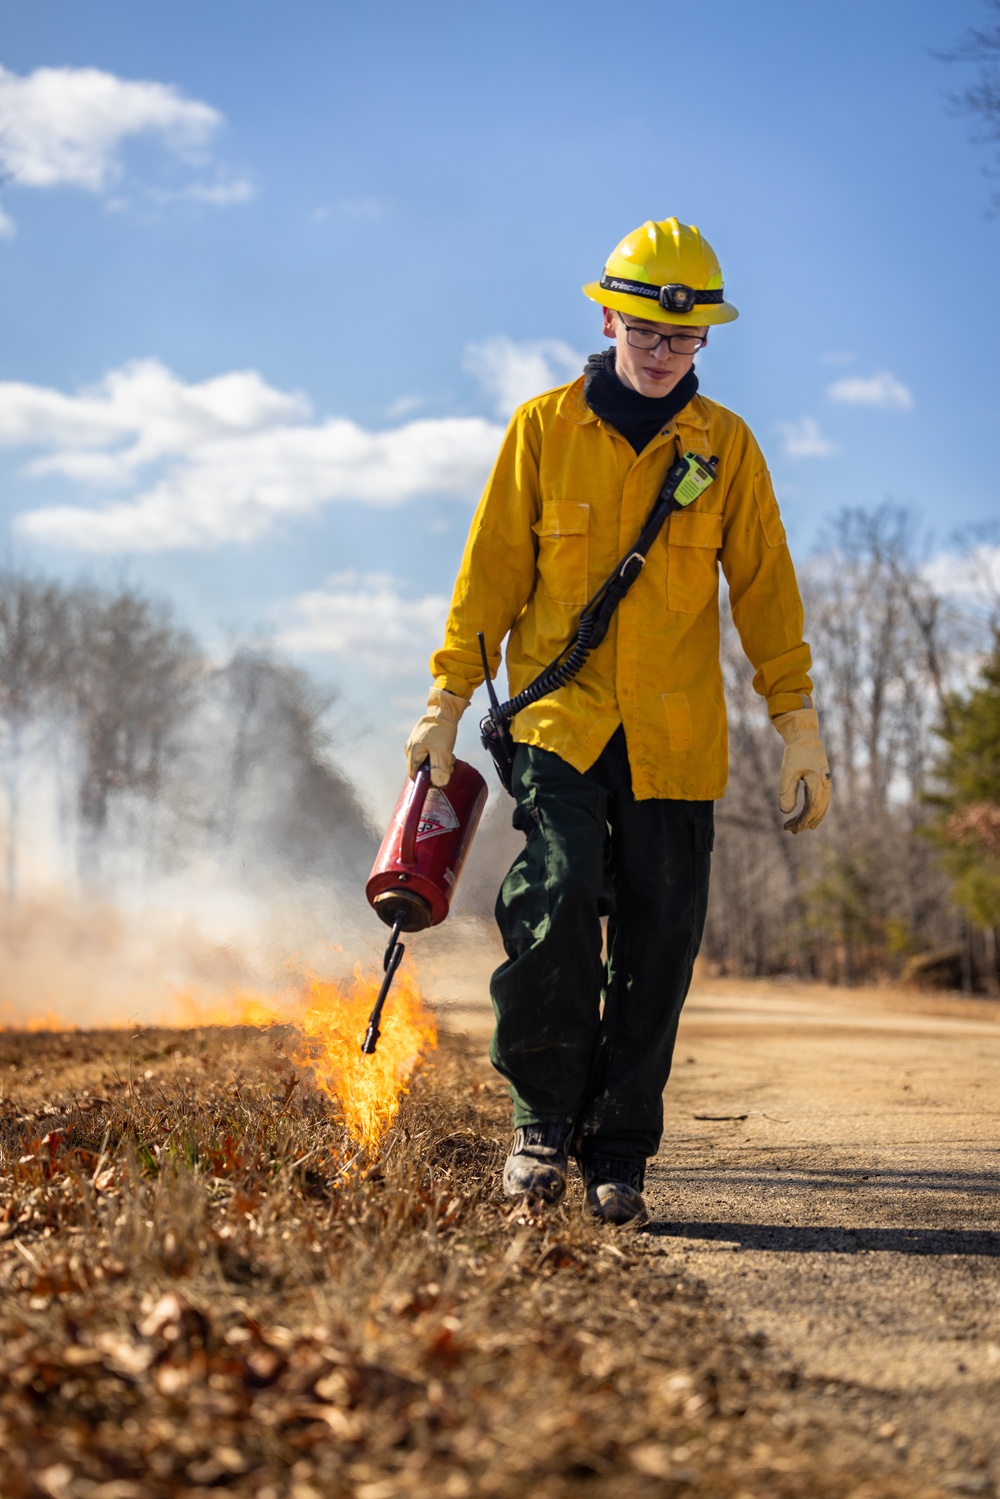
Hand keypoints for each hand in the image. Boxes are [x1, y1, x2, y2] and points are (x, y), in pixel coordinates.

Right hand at [405, 688, 468, 786]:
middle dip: (436, 770)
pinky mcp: (421, 739)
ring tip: (449, 756)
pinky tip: (446, 750)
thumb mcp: (443, 753)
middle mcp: (410, 748)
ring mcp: (415, 743)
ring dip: (439, 762)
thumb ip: (440, 770)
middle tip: (449, 765)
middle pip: (422, 768)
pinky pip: (428, 752)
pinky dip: (438, 754)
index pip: (415, 776)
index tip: (440, 779)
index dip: (427, 781)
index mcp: (412, 752)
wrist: (444, 710)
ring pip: (427, 760)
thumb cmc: (442, 730)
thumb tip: (439, 785)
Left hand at [773, 708, 830, 833]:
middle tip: (790, 831)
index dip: (801, 822)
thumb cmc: (795, 754)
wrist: (806, 737)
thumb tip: (786, 813)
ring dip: (811, 819)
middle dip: (804, 823)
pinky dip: (817, 811)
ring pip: (822, 807)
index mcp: (817, 784)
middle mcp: (825, 786)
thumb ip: (786, 793)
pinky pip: (823, 801)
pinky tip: (810, 816)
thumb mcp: (787, 773)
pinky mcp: (824, 781)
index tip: (790, 829)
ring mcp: (826, 784)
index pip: (810, 810)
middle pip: (817, 811)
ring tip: (799, 828)